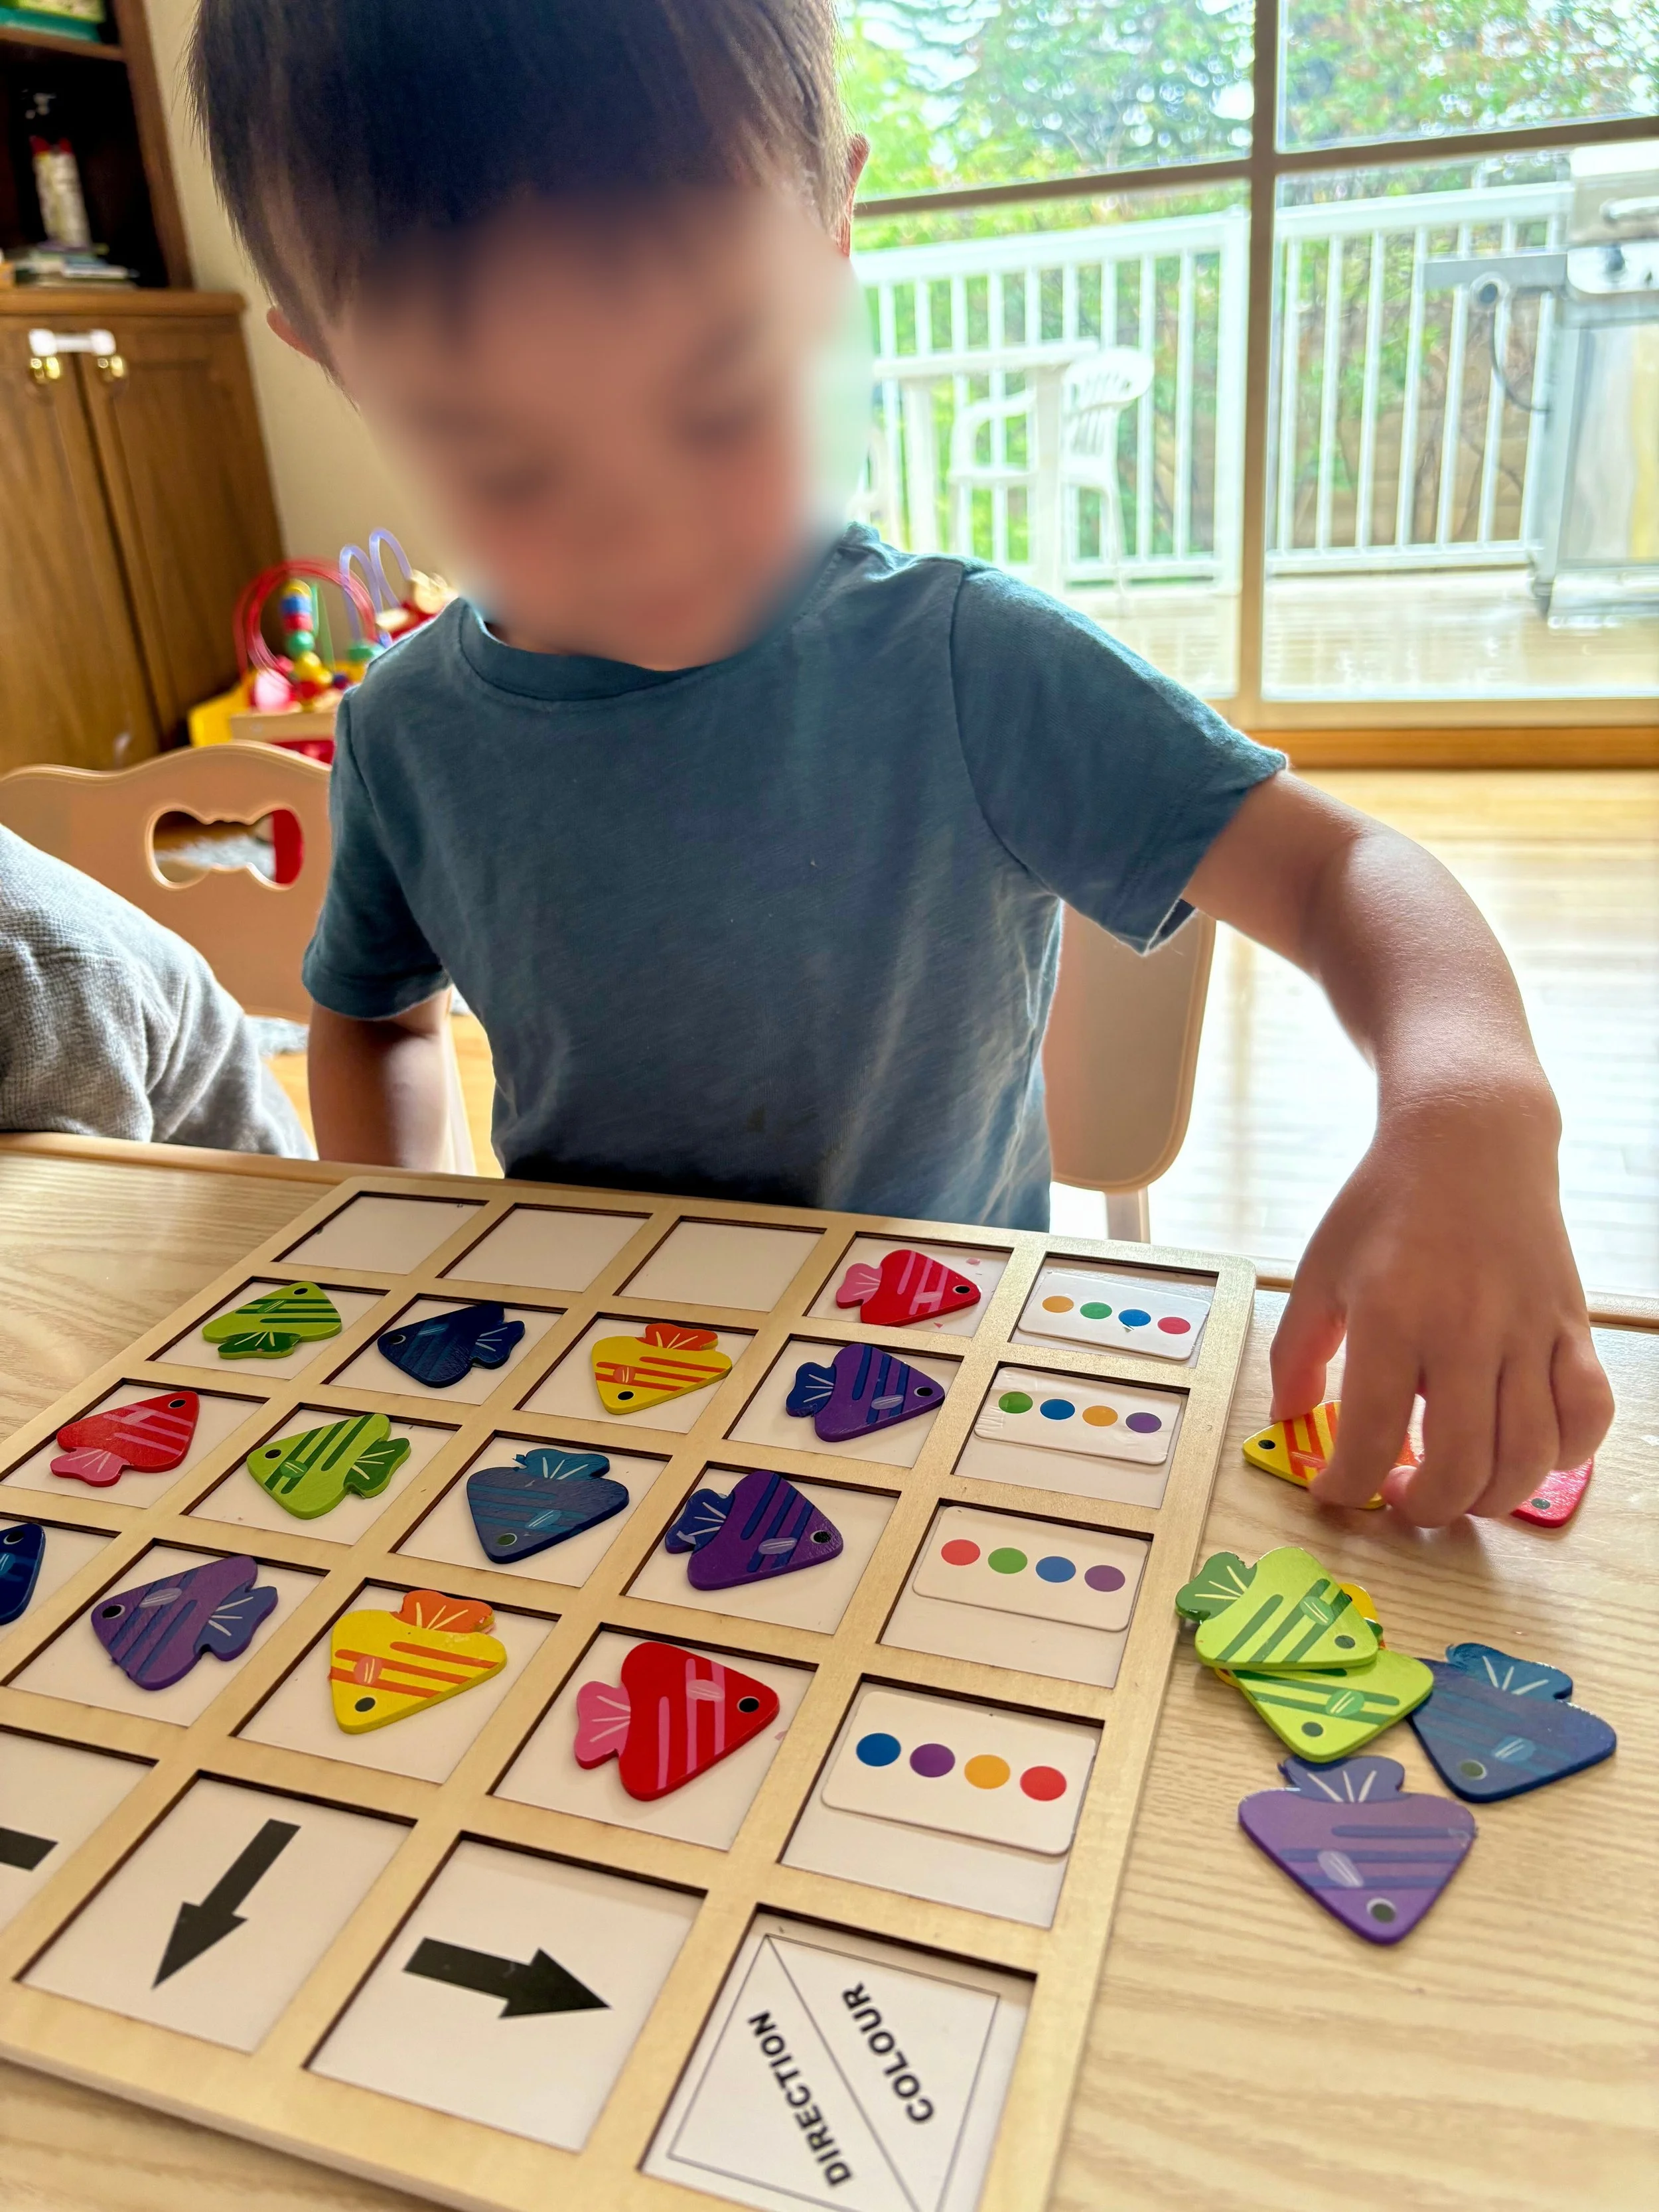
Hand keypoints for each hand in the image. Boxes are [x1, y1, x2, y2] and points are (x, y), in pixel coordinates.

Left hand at [1269, 1093, 1613, 1525]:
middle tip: (1400, 1495)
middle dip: (1425, 1507)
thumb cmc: (1385, 1204)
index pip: (1373, 1435)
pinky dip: (1563, 1456)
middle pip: (1461, 1464)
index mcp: (1393, 1313)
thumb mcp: (1318, 1271)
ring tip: (1455, 1484)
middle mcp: (1467, 1328)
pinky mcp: (1572, 1326)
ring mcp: (1529, 1329)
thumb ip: (1297, 1353)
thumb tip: (1290, 1422)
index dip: (1349, 1485)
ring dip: (1490, 1498)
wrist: (1469, 1136)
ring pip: (1530, 1455)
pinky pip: (1588, 1415)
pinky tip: (1522, 1452)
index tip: (1335, 1492)